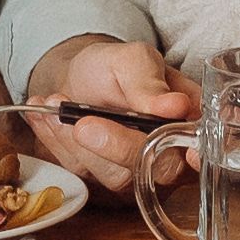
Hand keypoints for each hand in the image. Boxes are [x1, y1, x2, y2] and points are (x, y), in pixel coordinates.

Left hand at [23, 32, 196, 190]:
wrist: (82, 76)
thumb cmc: (117, 67)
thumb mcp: (133, 59)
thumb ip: (150, 82)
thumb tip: (174, 106)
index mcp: (189, 122)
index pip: (196, 149)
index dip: (187, 155)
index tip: (163, 142)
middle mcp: (170, 155)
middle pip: (153, 169)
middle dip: (114, 146)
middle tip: (82, 122)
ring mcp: (136, 173)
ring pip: (113, 176)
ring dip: (76, 140)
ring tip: (53, 101)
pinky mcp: (103, 180)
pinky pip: (82, 172)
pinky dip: (57, 141)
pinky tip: (42, 114)